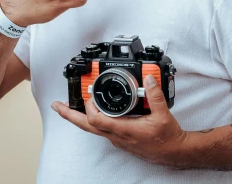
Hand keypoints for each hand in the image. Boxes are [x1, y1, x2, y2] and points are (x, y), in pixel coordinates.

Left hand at [51, 74, 187, 166]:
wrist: (174, 152)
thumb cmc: (167, 138)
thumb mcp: (163, 114)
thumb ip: (154, 95)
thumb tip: (148, 80)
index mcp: (124, 130)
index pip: (96, 120)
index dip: (88, 107)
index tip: (86, 94)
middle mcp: (117, 136)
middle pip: (86, 127)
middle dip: (70, 115)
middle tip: (57, 106)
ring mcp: (117, 139)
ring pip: (93, 129)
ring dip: (80, 118)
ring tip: (71, 107)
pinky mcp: (121, 139)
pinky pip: (102, 129)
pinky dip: (94, 120)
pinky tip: (95, 112)